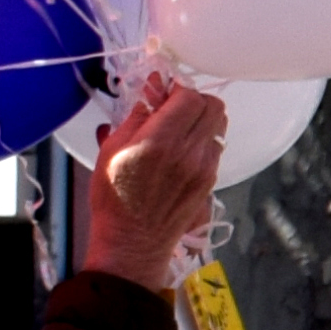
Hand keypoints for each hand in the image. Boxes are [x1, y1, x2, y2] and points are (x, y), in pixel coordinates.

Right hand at [79, 80, 228, 287]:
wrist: (133, 241)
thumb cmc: (114, 197)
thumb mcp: (111, 150)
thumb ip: (136, 117)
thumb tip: (152, 90)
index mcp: (160, 141)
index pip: (189, 96)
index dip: (176, 88)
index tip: (162, 91)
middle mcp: (189, 152)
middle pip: (213, 106)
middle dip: (193, 99)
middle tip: (172, 106)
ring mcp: (205, 167)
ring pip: (219, 125)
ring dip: (202, 117)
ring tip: (178, 126)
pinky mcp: (211, 179)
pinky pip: (216, 145)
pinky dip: (203, 138)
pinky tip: (182, 146)